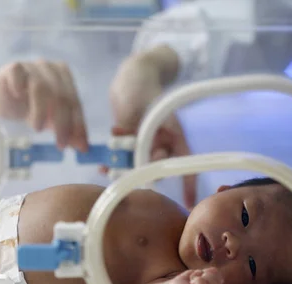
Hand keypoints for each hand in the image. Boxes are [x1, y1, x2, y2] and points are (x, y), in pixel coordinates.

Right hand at [0, 61, 87, 151]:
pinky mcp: (14, 67)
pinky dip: (19, 87)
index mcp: (65, 77)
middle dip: (63, 123)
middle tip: (61, 143)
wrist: (4, 98)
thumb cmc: (30, 107)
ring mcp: (32, 66)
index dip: (78, 124)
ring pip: (41, 88)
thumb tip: (82, 146)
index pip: (75, 102)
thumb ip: (67, 131)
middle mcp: (51, 69)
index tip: (80, 145)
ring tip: (38, 128)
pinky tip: (18, 97)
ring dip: (40, 112)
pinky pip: (18, 74)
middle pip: (61, 96)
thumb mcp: (50, 121)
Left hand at [109, 47, 196, 209]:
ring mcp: (143, 141)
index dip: (188, 184)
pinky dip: (112, 160)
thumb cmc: (145, 87)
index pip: (184, 164)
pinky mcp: (128, 139)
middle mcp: (160, 142)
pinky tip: (102, 164)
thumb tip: (138, 161)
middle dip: (139, 173)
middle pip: (153, 167)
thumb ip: (145, 137)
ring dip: (122, 168)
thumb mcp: (150, 112)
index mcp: (173, 136)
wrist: (131, 74)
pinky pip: (122, 156)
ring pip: (135, 164)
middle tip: (123, 174)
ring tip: (107, 170)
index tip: (190, 202)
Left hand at [165, 268, 223, 283]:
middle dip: (203, 273)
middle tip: (194, 279)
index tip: (199, 276)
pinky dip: (195, 279)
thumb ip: (210, 273)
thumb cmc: (186, 282)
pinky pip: (202, 282)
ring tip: (192, 282)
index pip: (219, 276)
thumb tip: (215, 270)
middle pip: (215, 277)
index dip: (208, 272)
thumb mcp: (201, 274)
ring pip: (209, 279)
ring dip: (197, 276)